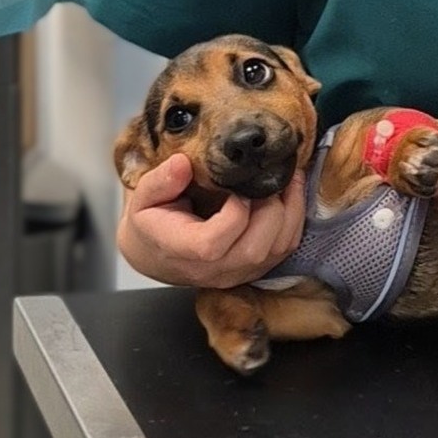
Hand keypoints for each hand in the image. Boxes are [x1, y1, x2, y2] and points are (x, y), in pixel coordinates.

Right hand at [118, 153, 305, 287]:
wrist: (156, 251)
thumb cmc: (152, 221)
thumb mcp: (143, 197)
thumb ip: (159, 181)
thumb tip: (181, 164)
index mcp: (182, 251)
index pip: (213, 244)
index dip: (234, 213)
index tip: (237, 185)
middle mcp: (212, 270)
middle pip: (254, 250)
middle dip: (271, 208)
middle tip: (271, 176)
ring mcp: (235, 273)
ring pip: (275, 251)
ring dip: (289, 212)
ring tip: (288, 177)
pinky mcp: (252, 269)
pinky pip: (283, 250)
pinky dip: (294, 220)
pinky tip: (290, 192)